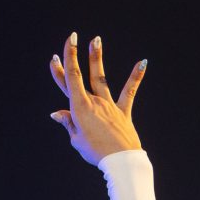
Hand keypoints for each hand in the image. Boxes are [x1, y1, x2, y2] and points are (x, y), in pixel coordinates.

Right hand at [48, 33, 145, 165]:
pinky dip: (136, 76)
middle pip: (80, 77)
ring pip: (101, 78)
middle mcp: (94, 102)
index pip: (69, 81)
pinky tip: (143, 62)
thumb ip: (68, 123)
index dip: (62, 67)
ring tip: (96, 40)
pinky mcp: (123, 112)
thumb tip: (56, 113)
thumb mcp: (76, 139)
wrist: (120, 161)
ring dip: (97, 58)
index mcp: (79, 108)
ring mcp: (109, 105)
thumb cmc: (96, 152)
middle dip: (73, 56)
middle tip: (72, 38)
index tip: (55, 55)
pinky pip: (129, 92)